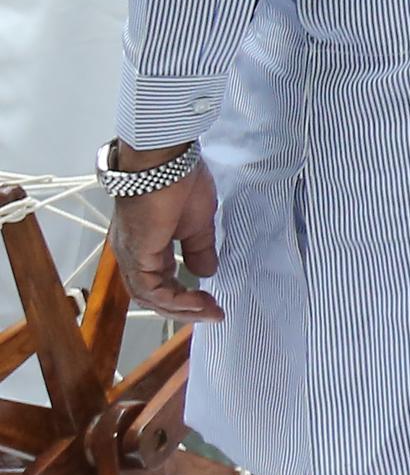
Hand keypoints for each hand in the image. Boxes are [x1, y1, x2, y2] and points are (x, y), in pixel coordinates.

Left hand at [113, 156, 220, 321]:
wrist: (164, 163)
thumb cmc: (178, 180)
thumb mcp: (198, 223)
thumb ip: (198, 249)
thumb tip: (205, 270)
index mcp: (145, 243)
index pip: (159, 281)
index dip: (185, 296)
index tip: (213, 301)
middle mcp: (133, 253)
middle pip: (152, 295)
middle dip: (184, 308)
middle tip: (213, 312)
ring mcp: (132, 256)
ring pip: (150, 297)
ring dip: (182, 309)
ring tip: (210, 310)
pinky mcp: (137, 256)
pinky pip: (153, 291)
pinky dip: (177, 301)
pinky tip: (199, 300)